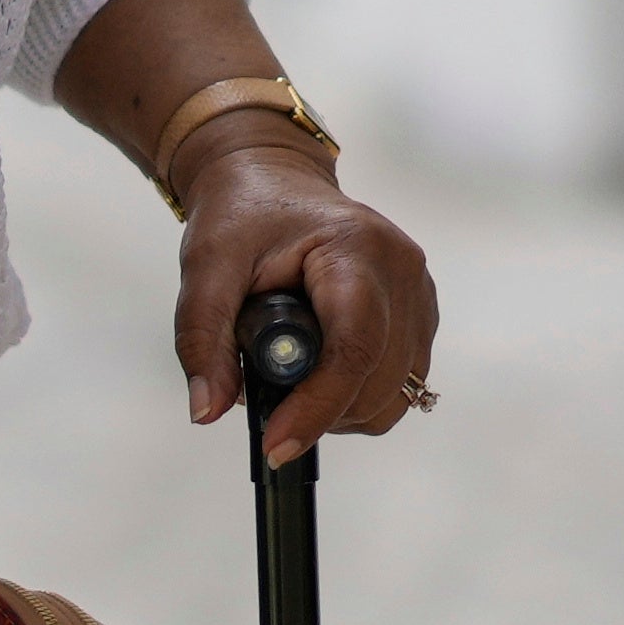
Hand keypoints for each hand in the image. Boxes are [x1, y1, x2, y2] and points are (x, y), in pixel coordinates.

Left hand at [169, 141, 436, 464]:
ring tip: (291, 375)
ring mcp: (420, 296)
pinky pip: (399, 386)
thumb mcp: (206, 269)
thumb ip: (202, 338)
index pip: (354, 347)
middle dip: (320, 410)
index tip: (276, 444)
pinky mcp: (421, 316)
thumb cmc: (241, 217)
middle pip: (378, 382)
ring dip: (340, 409)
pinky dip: (357, 398)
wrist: (273, 179)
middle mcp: (404, 273)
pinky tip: (318, 371)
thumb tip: (207, 410)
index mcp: (356, 249)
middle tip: (265, 393)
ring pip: (394, 395)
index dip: (318, 406)